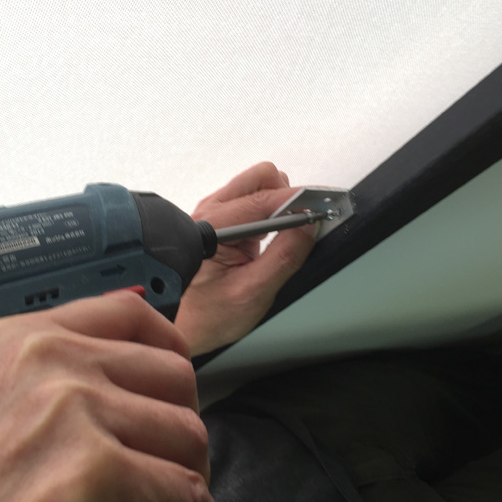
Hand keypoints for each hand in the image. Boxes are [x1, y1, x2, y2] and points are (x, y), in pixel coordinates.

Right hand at [0, 292, 218, 501]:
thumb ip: (52, 375)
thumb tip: (132, 369)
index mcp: (20, 339)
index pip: (129, 313)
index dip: (170, 350)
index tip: (177, 386)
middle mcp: (48, 362)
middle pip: (174, 376)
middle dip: (181, 425)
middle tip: (171, 462)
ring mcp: (73, 412)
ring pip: (188, 434)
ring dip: (189, 476)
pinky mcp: (98, 473)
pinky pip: (186, 493)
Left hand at [175, 162, 316, 355]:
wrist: (178, 322)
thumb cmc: (206, 315)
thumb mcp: (253, 293)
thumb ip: (284, 257)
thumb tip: (309, 226)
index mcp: (215, 226)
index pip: (266, 198)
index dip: (301, 200)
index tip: (324, 206)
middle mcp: (212, 211)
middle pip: (261, 178)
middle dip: (288, 197)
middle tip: (302, 225)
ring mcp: (215, 213)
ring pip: (258, 187)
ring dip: (279, 205)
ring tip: (283, 238)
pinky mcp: (221, 220)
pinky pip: (252, 202)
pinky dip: (270, 213)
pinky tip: (271, 239)